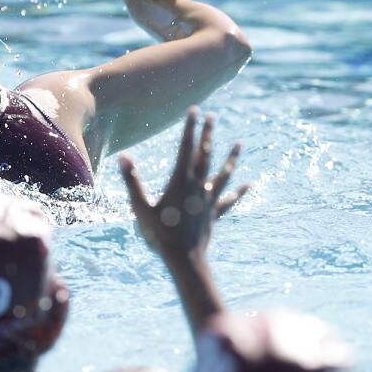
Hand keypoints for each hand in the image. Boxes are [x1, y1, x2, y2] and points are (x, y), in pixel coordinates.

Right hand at [117, 108, 247, 261]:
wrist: (184, 260)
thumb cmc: (159, 235)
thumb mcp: (140, 207)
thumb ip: (132, 180)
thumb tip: (124, 156)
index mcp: (180, 182)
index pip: (185, 148)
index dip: (190, 128)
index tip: (194, 111)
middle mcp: (197, 187)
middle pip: (205, 155)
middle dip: (208, 134)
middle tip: (212, 116)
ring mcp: (208, 201)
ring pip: (222, 174)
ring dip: (230, 158)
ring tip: (240, 144)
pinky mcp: (213, 215)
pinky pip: (228, 199)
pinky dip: (238, 191)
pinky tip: (248, 184)